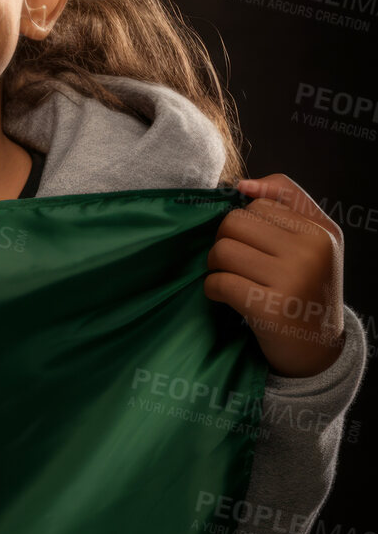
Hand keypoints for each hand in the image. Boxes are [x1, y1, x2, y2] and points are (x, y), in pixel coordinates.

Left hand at [205, 174, 344, 377]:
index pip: (257, 204)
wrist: (318, 348)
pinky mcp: (272, 308)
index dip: (244, 224)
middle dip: (223, 241)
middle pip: (234, 223)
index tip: (251, 246)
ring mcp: (293, 279)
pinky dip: (212, 290)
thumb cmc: (306, 286)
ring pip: (222, 250)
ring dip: (215, 266)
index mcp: (321, 231)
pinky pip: (219, 282)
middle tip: (233, 262)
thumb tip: (243, 184)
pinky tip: (226, 298)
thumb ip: (285, 199)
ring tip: (230, 278)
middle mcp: (312, 251)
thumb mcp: (312, 239)